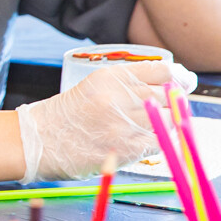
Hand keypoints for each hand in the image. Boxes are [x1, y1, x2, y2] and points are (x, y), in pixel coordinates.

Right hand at [15, 62, 195, 181]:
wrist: (39, 141)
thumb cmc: (67, 115)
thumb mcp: (94, 86)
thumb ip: (128, 84)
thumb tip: (172, 85)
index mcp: (111, 77)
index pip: (163, 72)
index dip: (178, 79)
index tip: (182, 85)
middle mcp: (119, 97)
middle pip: (168, 96)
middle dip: (173, 103)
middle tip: (167, 109)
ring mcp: (124, 124)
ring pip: (168, 120)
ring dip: (167, 124)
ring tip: (155, 126)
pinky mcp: (126, 148)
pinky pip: (160, 142)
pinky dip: (160, 141)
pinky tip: (148, 140)